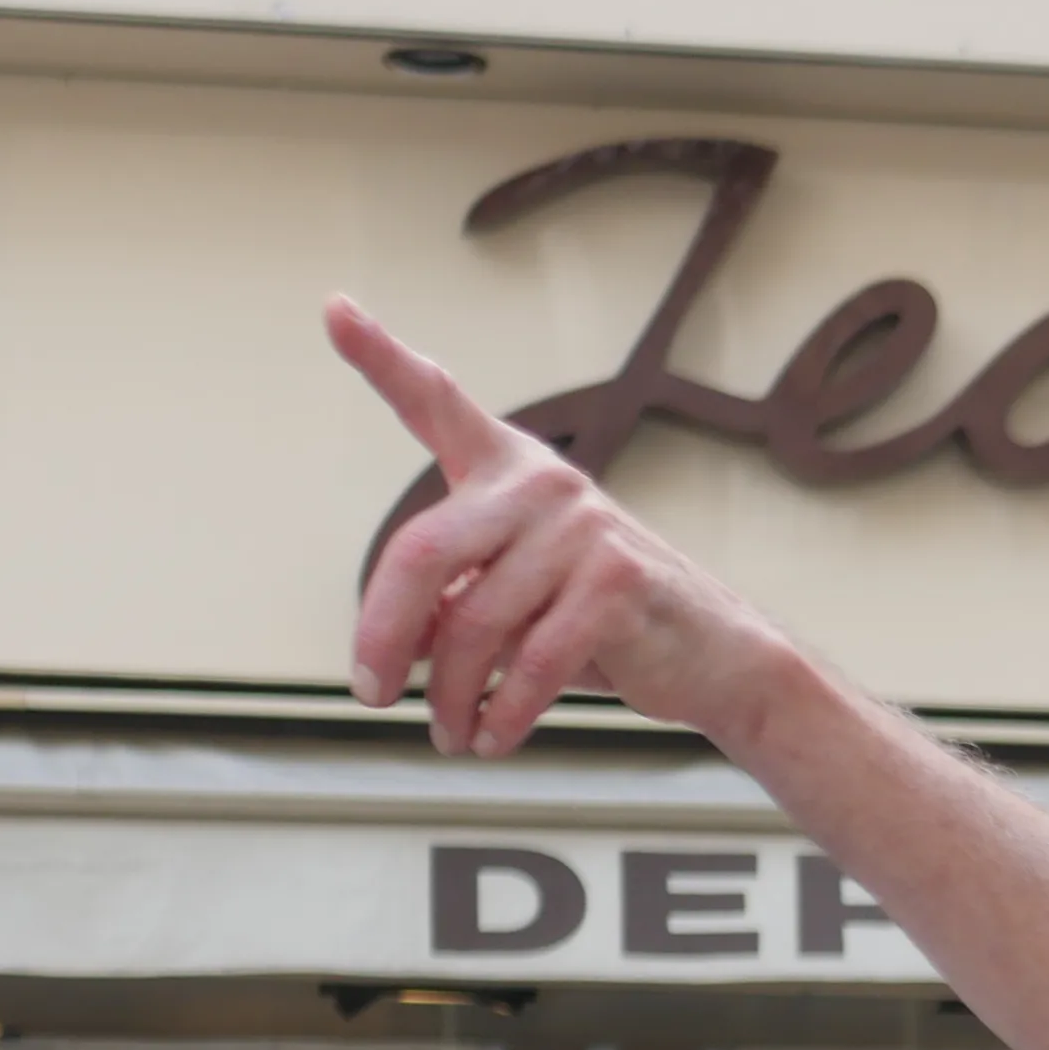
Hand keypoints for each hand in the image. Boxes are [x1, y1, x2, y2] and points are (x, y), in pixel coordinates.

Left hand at [326, 299, 806, 760]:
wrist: (712, 653)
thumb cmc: (597, 623)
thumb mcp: (512, 600)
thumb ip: (450, 604)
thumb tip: (388, 654)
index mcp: (506, 470)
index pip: (436, 404)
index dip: (381, 357)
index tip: (335, 309)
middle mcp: (540, 482)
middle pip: (423, 556)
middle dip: (384, 636)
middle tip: (370, 696)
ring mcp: (582, 528)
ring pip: (474, 627)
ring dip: (450, 697)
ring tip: (448, 736)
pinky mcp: (617, 583)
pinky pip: (531, 662)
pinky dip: (502, 714)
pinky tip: (491, 740)